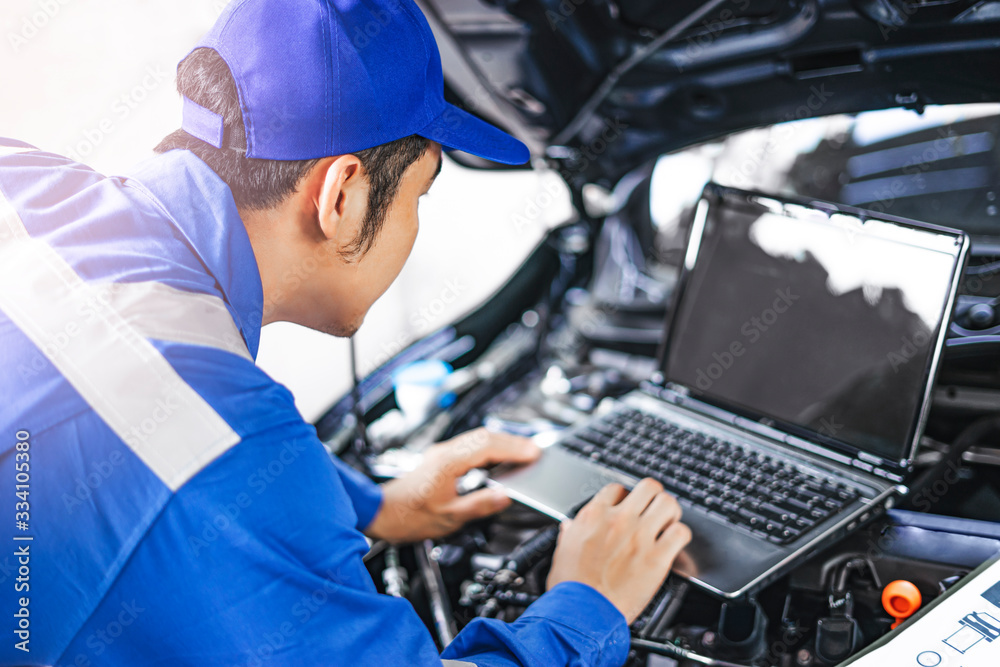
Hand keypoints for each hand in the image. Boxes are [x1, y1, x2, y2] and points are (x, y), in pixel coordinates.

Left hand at [364, 428, 538, 542]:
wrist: (382, 512)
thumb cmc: (408, 516)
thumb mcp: (448, 517)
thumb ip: (479, 505)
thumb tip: (504, 496)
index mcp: (447, 463)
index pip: (487, 447)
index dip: (513, 449)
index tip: (533, 453)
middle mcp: (444, 453)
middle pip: (484, 437)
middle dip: (513, 441)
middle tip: (535, 451)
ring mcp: (442, 454)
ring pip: (478, 439)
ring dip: (502, 443)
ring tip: (523, 452)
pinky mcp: (441, 459)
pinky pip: (470, 446)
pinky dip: (490, 448)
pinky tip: (499, 457)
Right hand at [546, 479, 691, 623]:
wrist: (582, 613)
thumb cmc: (570, 588)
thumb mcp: (562, 552)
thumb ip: (570, 533)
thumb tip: (569, 526)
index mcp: (594, 516)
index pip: (617, 489)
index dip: (625, 496)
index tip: (627, 506)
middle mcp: (619, 520)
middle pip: (649, 487)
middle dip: (653, 496)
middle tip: (653, 508)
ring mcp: (640, 537)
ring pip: (668, 503)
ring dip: (670, 512)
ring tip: (667, 522)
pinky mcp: (657, 558)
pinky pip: (681, 533)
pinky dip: (680, 535)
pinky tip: (674, 543)